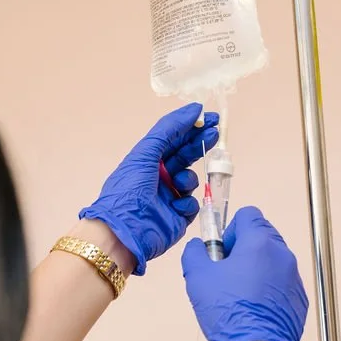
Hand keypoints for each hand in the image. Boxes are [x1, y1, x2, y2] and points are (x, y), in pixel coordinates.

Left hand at [79, 103, 219, 275]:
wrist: (125, 231)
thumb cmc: (129, 190)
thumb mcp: (146, 153)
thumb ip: (169, 129)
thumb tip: (194, 109)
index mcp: (148, 162)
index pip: (174, 140)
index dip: (191, 128)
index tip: (211, 118)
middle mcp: (159, 178)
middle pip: (185, 156)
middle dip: (199, 145)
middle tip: (215, 134)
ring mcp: (169, 197)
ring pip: (191, 181)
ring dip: (188, 179)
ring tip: (179, 184)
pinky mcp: (179, 217)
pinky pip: (193, 204)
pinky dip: (187, 203)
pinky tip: (176, 205)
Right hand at [181, 206, 308, 340]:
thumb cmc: (228, 310)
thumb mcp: (198, 277)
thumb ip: (195, 252)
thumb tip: (199, 246)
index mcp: (260, 241)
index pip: (248, 215)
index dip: (230, 230)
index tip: (222, 254)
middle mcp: (282, 254)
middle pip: (261, 237)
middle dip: (243, 250)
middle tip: (226, 277)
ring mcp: (294, 277)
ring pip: (272, 261)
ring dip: (256, 270)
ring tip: (239, 298)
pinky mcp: (299, 299)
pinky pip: (281, 284)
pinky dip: (268, 291)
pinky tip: (254, 312)